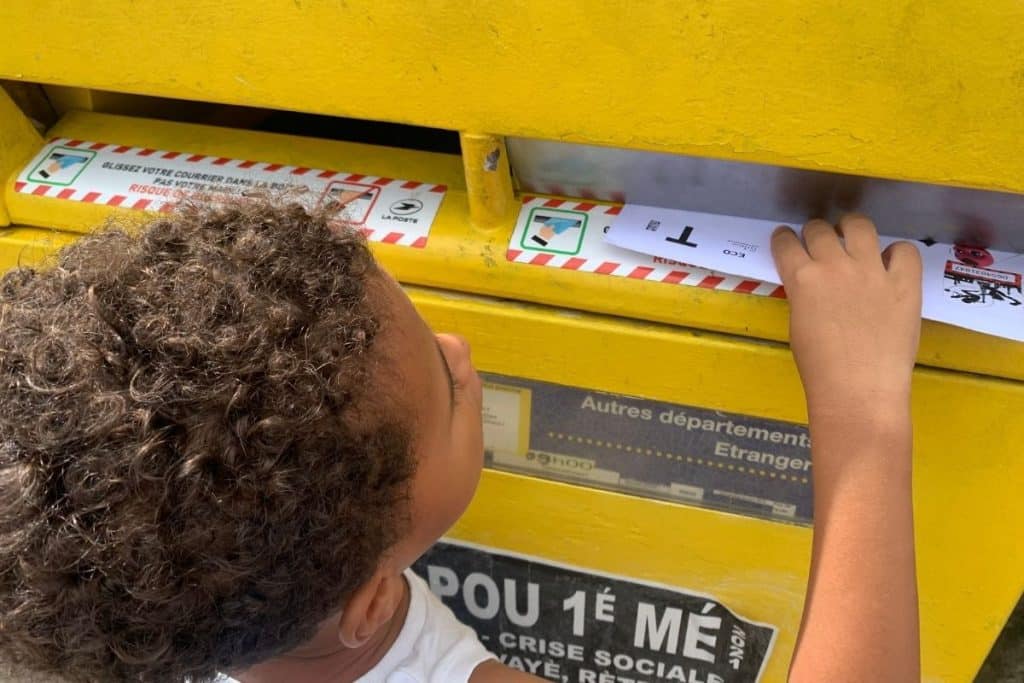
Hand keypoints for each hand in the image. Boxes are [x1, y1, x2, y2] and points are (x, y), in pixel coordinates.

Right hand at [771, 214, 921, 422]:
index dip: (784, 240)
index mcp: (802, 278)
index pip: (786, 242)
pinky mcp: (904, 282)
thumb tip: (813, 284)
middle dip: (815, 234)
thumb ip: (804, 295)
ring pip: (859, 226)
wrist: (859, 390)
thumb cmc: (820, 367)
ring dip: (851, 229)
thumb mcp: (798, 323)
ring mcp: (872, 271)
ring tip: (854, 239)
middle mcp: (835, 265)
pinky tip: (889, 267)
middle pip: (820, 229)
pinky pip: (904, 250)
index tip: (787, 242)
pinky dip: (895, 254)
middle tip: (820, 247)